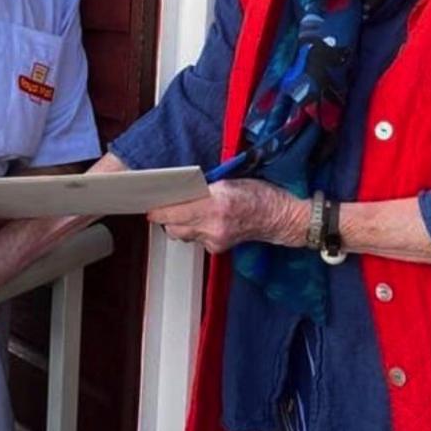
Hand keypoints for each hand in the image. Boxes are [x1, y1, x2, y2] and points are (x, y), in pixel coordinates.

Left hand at [146, 178, 307, 252]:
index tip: (150, 205)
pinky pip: (196, 240)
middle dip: (166, 218)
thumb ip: (203, 188)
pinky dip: (195, 231)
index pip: (175, 211)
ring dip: (179, 225)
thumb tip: (179, 191)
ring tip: (186, 212)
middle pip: (173, 228)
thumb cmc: (260, 195)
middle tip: (165, 207)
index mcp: (215, 203)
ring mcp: (215, 239)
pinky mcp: (218, 248)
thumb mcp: (230, 182)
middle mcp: (213, 225)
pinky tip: (204, 221)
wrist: (281, 218)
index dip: (158, 210)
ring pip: (182, 235)